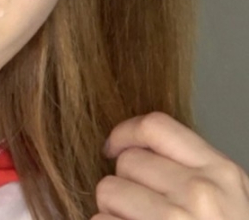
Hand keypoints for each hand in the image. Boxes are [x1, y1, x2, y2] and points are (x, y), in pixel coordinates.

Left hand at [93, 112, 248, 219]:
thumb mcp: (230, 199)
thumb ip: (192, 171)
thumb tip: (136, 147)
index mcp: (222, 174)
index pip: (156, 126)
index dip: (125, 133)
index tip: (114, 147)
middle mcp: (200, 193)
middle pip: (126, 162)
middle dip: (125, 183)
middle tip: (144, 210)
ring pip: (107, 191)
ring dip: (113, 211)